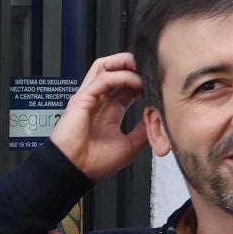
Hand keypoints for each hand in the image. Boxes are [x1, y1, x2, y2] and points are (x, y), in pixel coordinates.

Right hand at [49, 52, 147, 182]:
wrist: (74, 171)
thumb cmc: (93, 163)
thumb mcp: (130, 146)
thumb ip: (143, 132)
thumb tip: (157, 121)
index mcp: (108, 112)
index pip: (124, 86)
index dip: (141, 80)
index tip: (155, 83)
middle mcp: (98, 102)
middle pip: (113, 70)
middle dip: (132, 65)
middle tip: (149, 68)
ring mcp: (89, 98)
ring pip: (104, 66)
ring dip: (124, 62)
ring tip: (140, 66)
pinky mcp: (82, 99)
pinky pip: (102, 79)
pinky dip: (120, 76)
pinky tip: (134, 82)